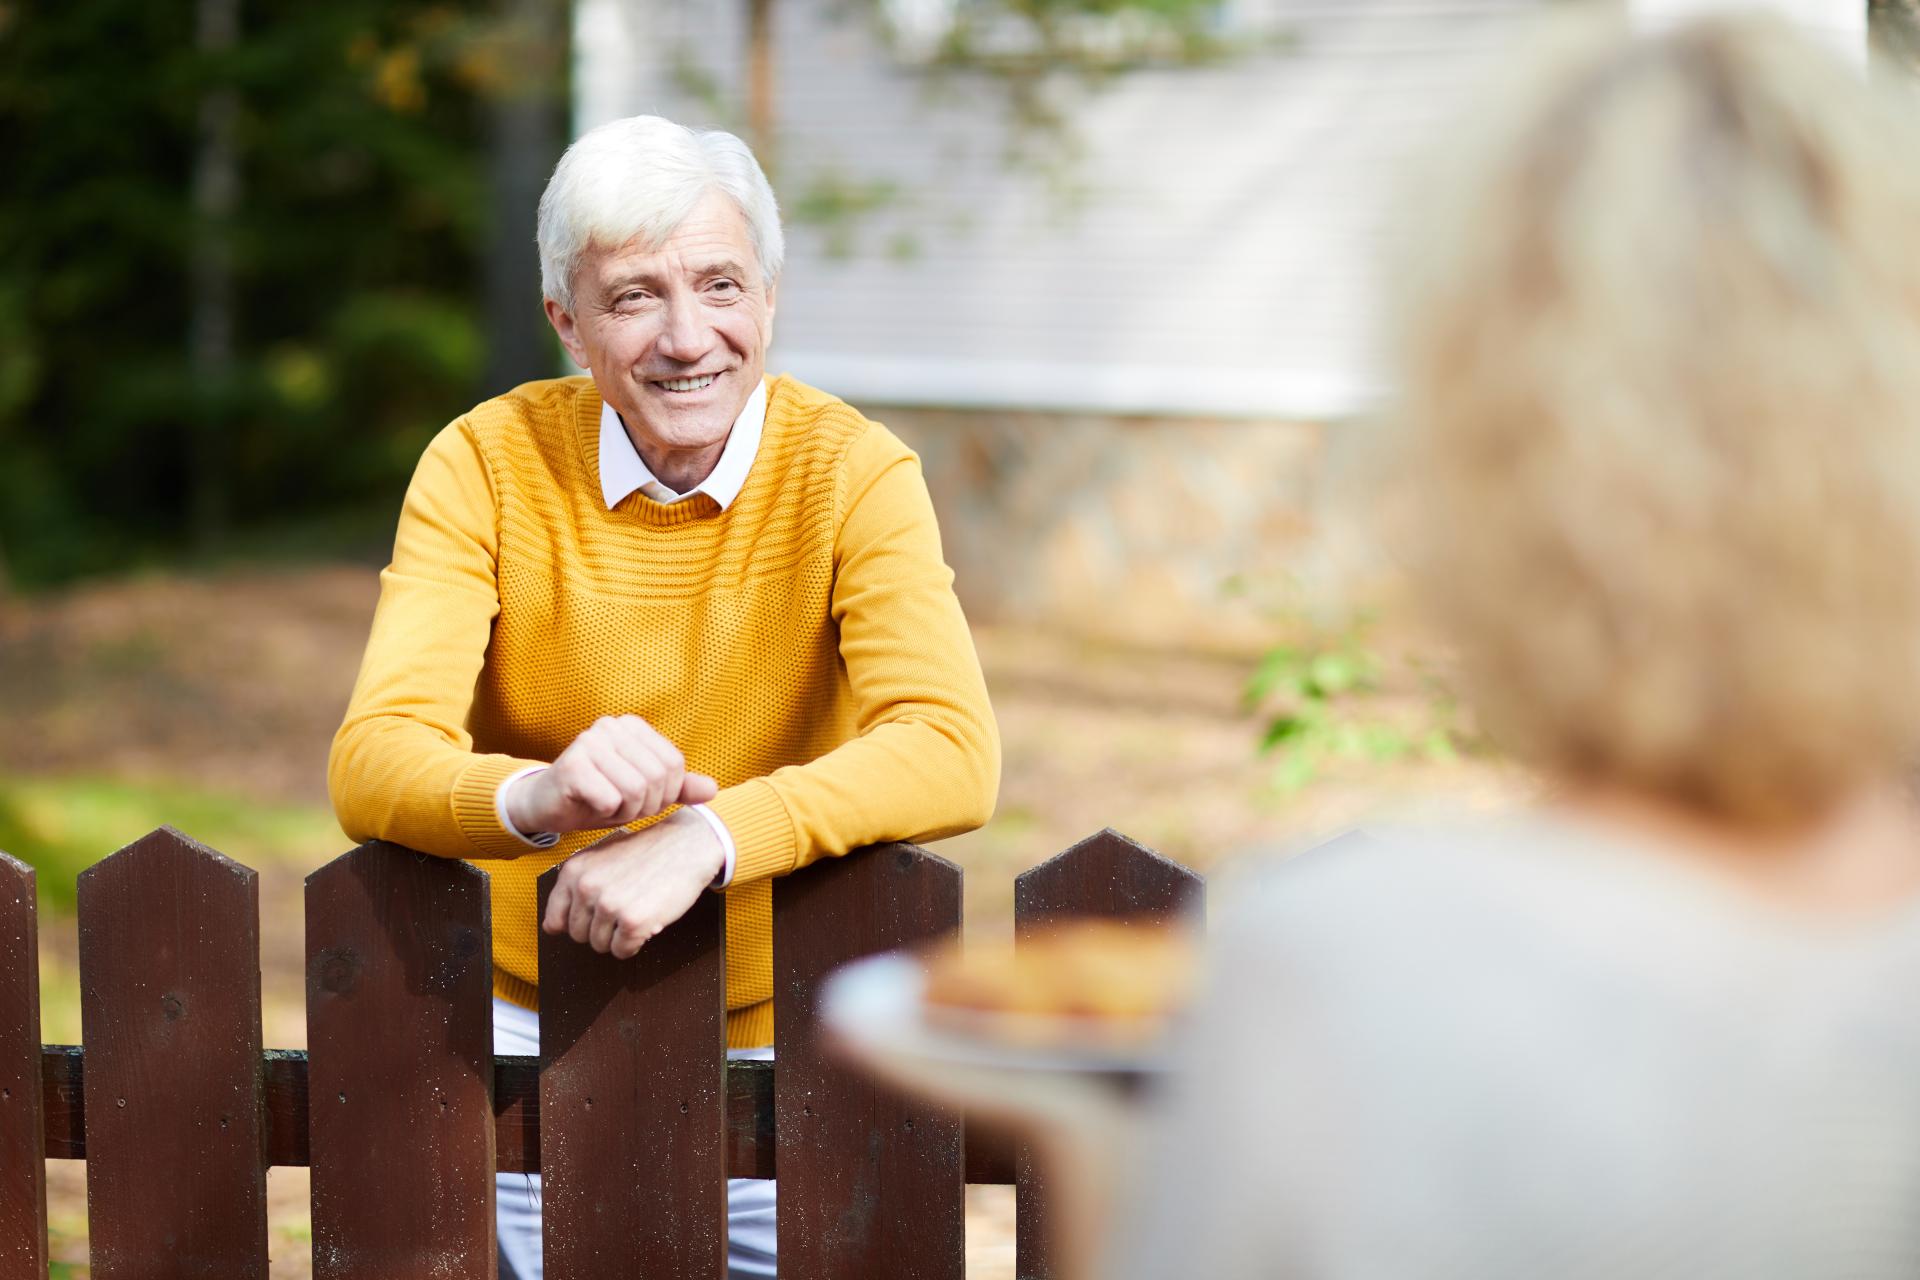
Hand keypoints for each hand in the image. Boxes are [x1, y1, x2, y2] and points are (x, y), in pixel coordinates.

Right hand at [506, 715, 717, 834]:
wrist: (546, 805)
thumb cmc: (597, 796)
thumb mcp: (643, 792)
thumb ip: (677, 788)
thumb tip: (714, 790)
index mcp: (632, 726)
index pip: (674, 765)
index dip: (665, 794)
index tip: (642, 800)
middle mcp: (610, 726)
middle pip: (656, 778)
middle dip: (645, 806)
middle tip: (622, 808)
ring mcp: (589, 742)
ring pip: (635, 790)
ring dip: (625, 812)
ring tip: (607, 807)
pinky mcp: (571, 765)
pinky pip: (610, 800)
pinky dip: (606, 814)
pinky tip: (591, 806)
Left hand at [541, 809, 726, 957]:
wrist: (687, 844)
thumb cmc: (646, 853)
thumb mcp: (601, 858)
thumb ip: (575, 888)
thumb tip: (551, 928)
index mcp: (574, 871)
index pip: (555, 921)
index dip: (578, 922)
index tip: (595, 914)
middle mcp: (586, 888)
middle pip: (579, 936)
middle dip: (601, 929)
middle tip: (624, 908)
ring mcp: (608, 905)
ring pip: (600, 946)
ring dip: (619, 936)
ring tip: (636, 911)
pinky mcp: (632, 922)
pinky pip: (623, 951)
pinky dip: (635, 944)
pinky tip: (646, 922)